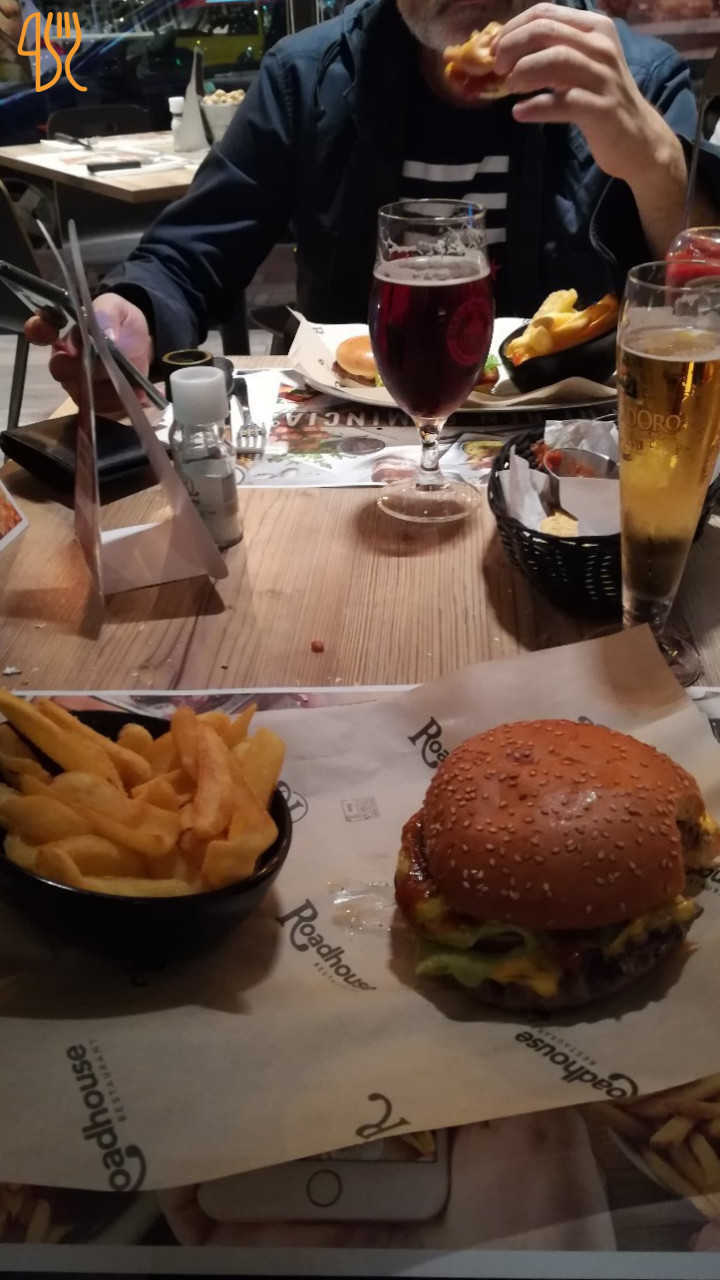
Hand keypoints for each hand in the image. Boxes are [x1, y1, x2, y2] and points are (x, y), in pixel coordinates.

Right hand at [24, 292, 152, 417]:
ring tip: (132, 385)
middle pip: (61, 370)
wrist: (143, 346)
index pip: (39, 331)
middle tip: (109, 364)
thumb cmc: (122, 324)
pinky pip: (100, 409)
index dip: (39, 331)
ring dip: (107, 390)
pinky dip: (120, 403)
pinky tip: (138, 395)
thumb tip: (106, 334)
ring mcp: (77, 385)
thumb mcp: (117, 309)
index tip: (51, 332)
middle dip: (85, 368)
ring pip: (82, 394)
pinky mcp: (94, 402)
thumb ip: (107, 314)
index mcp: (64, 334)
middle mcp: (65, 361)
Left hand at [492, 3, 682, 185]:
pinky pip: (563, 103)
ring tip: (509, 86)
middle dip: (513, 46)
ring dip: (523, 72)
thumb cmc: (601, 99)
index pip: (545, 13)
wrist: (637, 139)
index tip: (495, 49)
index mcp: (594, 27)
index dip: (513, 28)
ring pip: (555, 59)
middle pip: (546, 31)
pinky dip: (535, 107)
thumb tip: (504, 51)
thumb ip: (551, 53)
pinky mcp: (601, 109)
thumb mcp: (580, 66)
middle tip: (498, 68)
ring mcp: (603, 76)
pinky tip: (519, 112)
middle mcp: (601, 45)